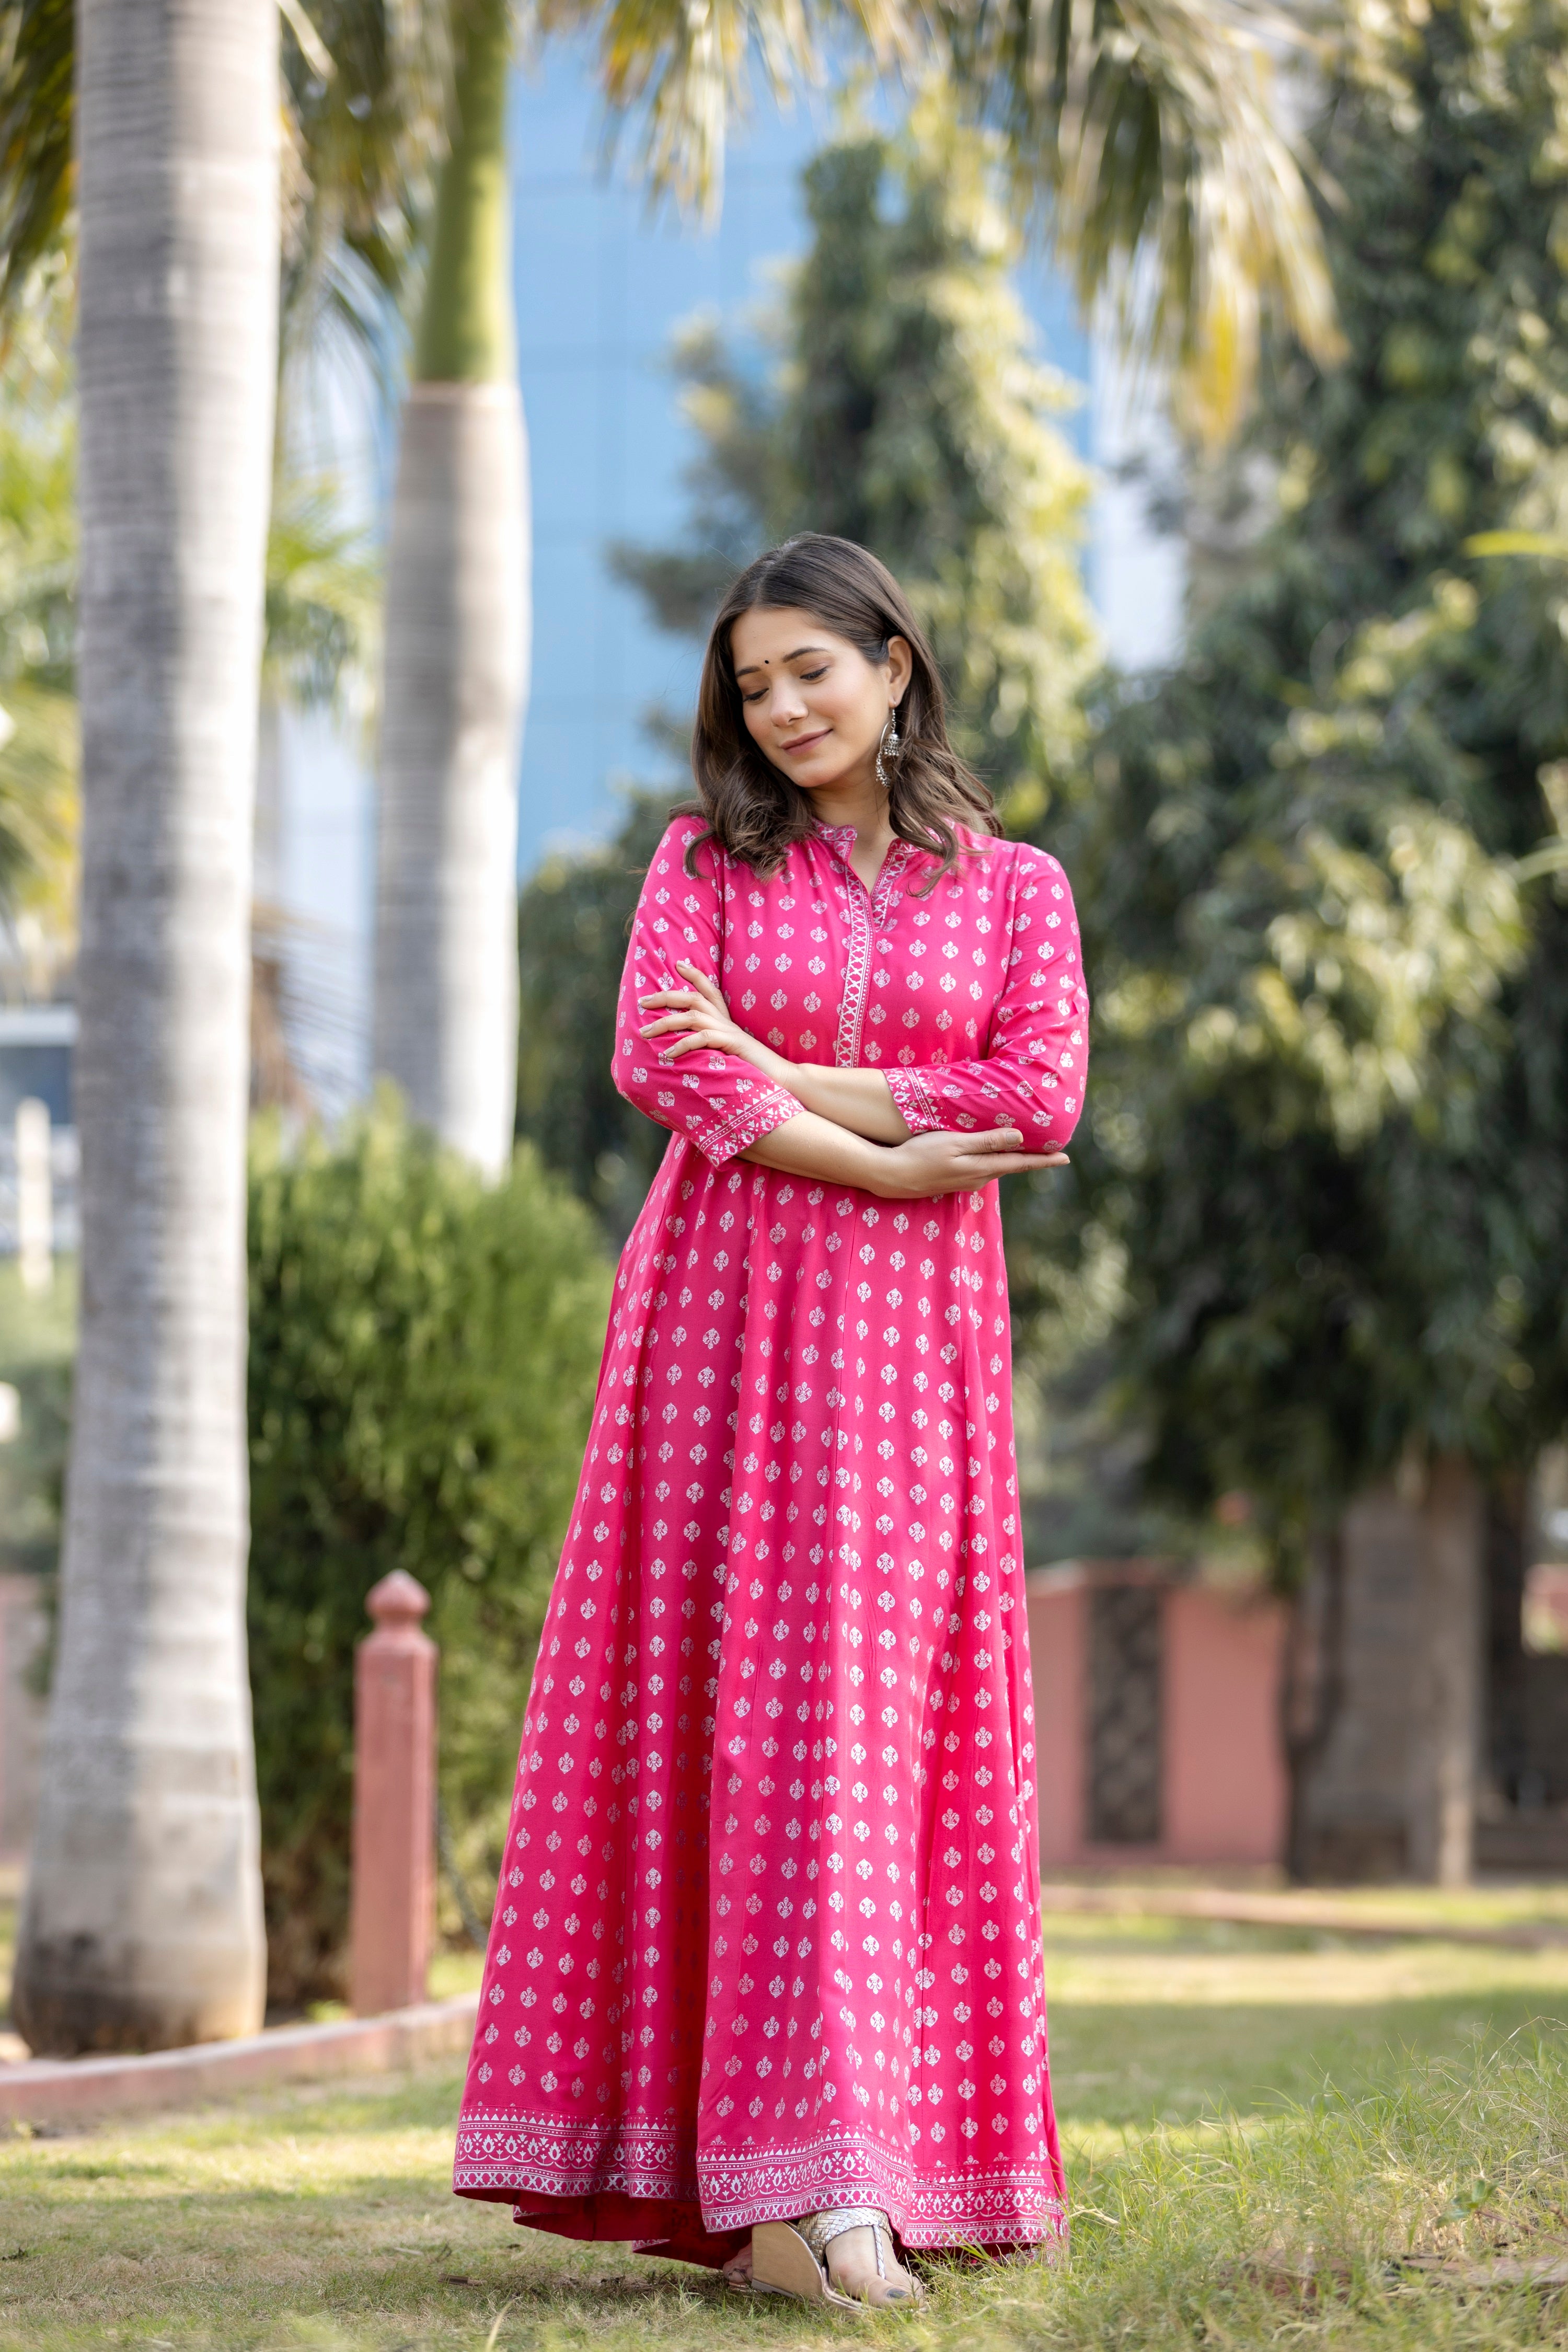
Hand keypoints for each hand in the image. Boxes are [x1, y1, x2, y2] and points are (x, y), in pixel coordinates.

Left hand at [638, 960, 774, 1069]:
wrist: (782, 1078)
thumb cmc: (754, 1069)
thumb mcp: (729, 1052)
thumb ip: (712, 1045)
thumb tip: (687, 1048)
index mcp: (726, 1020)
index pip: (709, 989)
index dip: (694, 974)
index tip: (677, 964)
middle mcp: (726, 1020)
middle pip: (693, 997)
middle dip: (665, 997)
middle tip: (641, 1002)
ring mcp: (729, 1031)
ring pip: (692, 1016)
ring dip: (666, 1022)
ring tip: (645, 1033)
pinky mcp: (732, 1044)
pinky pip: (703, 1038)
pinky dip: (683, 1045)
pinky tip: (668, 1054)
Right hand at [868, 1125, 1067, 1200]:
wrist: (891, 1176)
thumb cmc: (920, 1154)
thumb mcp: (955, 1144)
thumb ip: (987, 1141)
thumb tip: (1019, 1137)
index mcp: (982, 1167)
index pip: (1020, 1163)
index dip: (1044, 1160)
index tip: (1066, 1158)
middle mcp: (978, 1178)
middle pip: (1011, 1166)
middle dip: (1032, 1159)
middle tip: (1053, 1152)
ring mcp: (965, 1182)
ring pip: (996, 1168)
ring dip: (1013, 1160)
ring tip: (1029, 1152)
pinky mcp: (953, 1181)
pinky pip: (982, 1170)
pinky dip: (994, 1162)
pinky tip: (993, 1156)